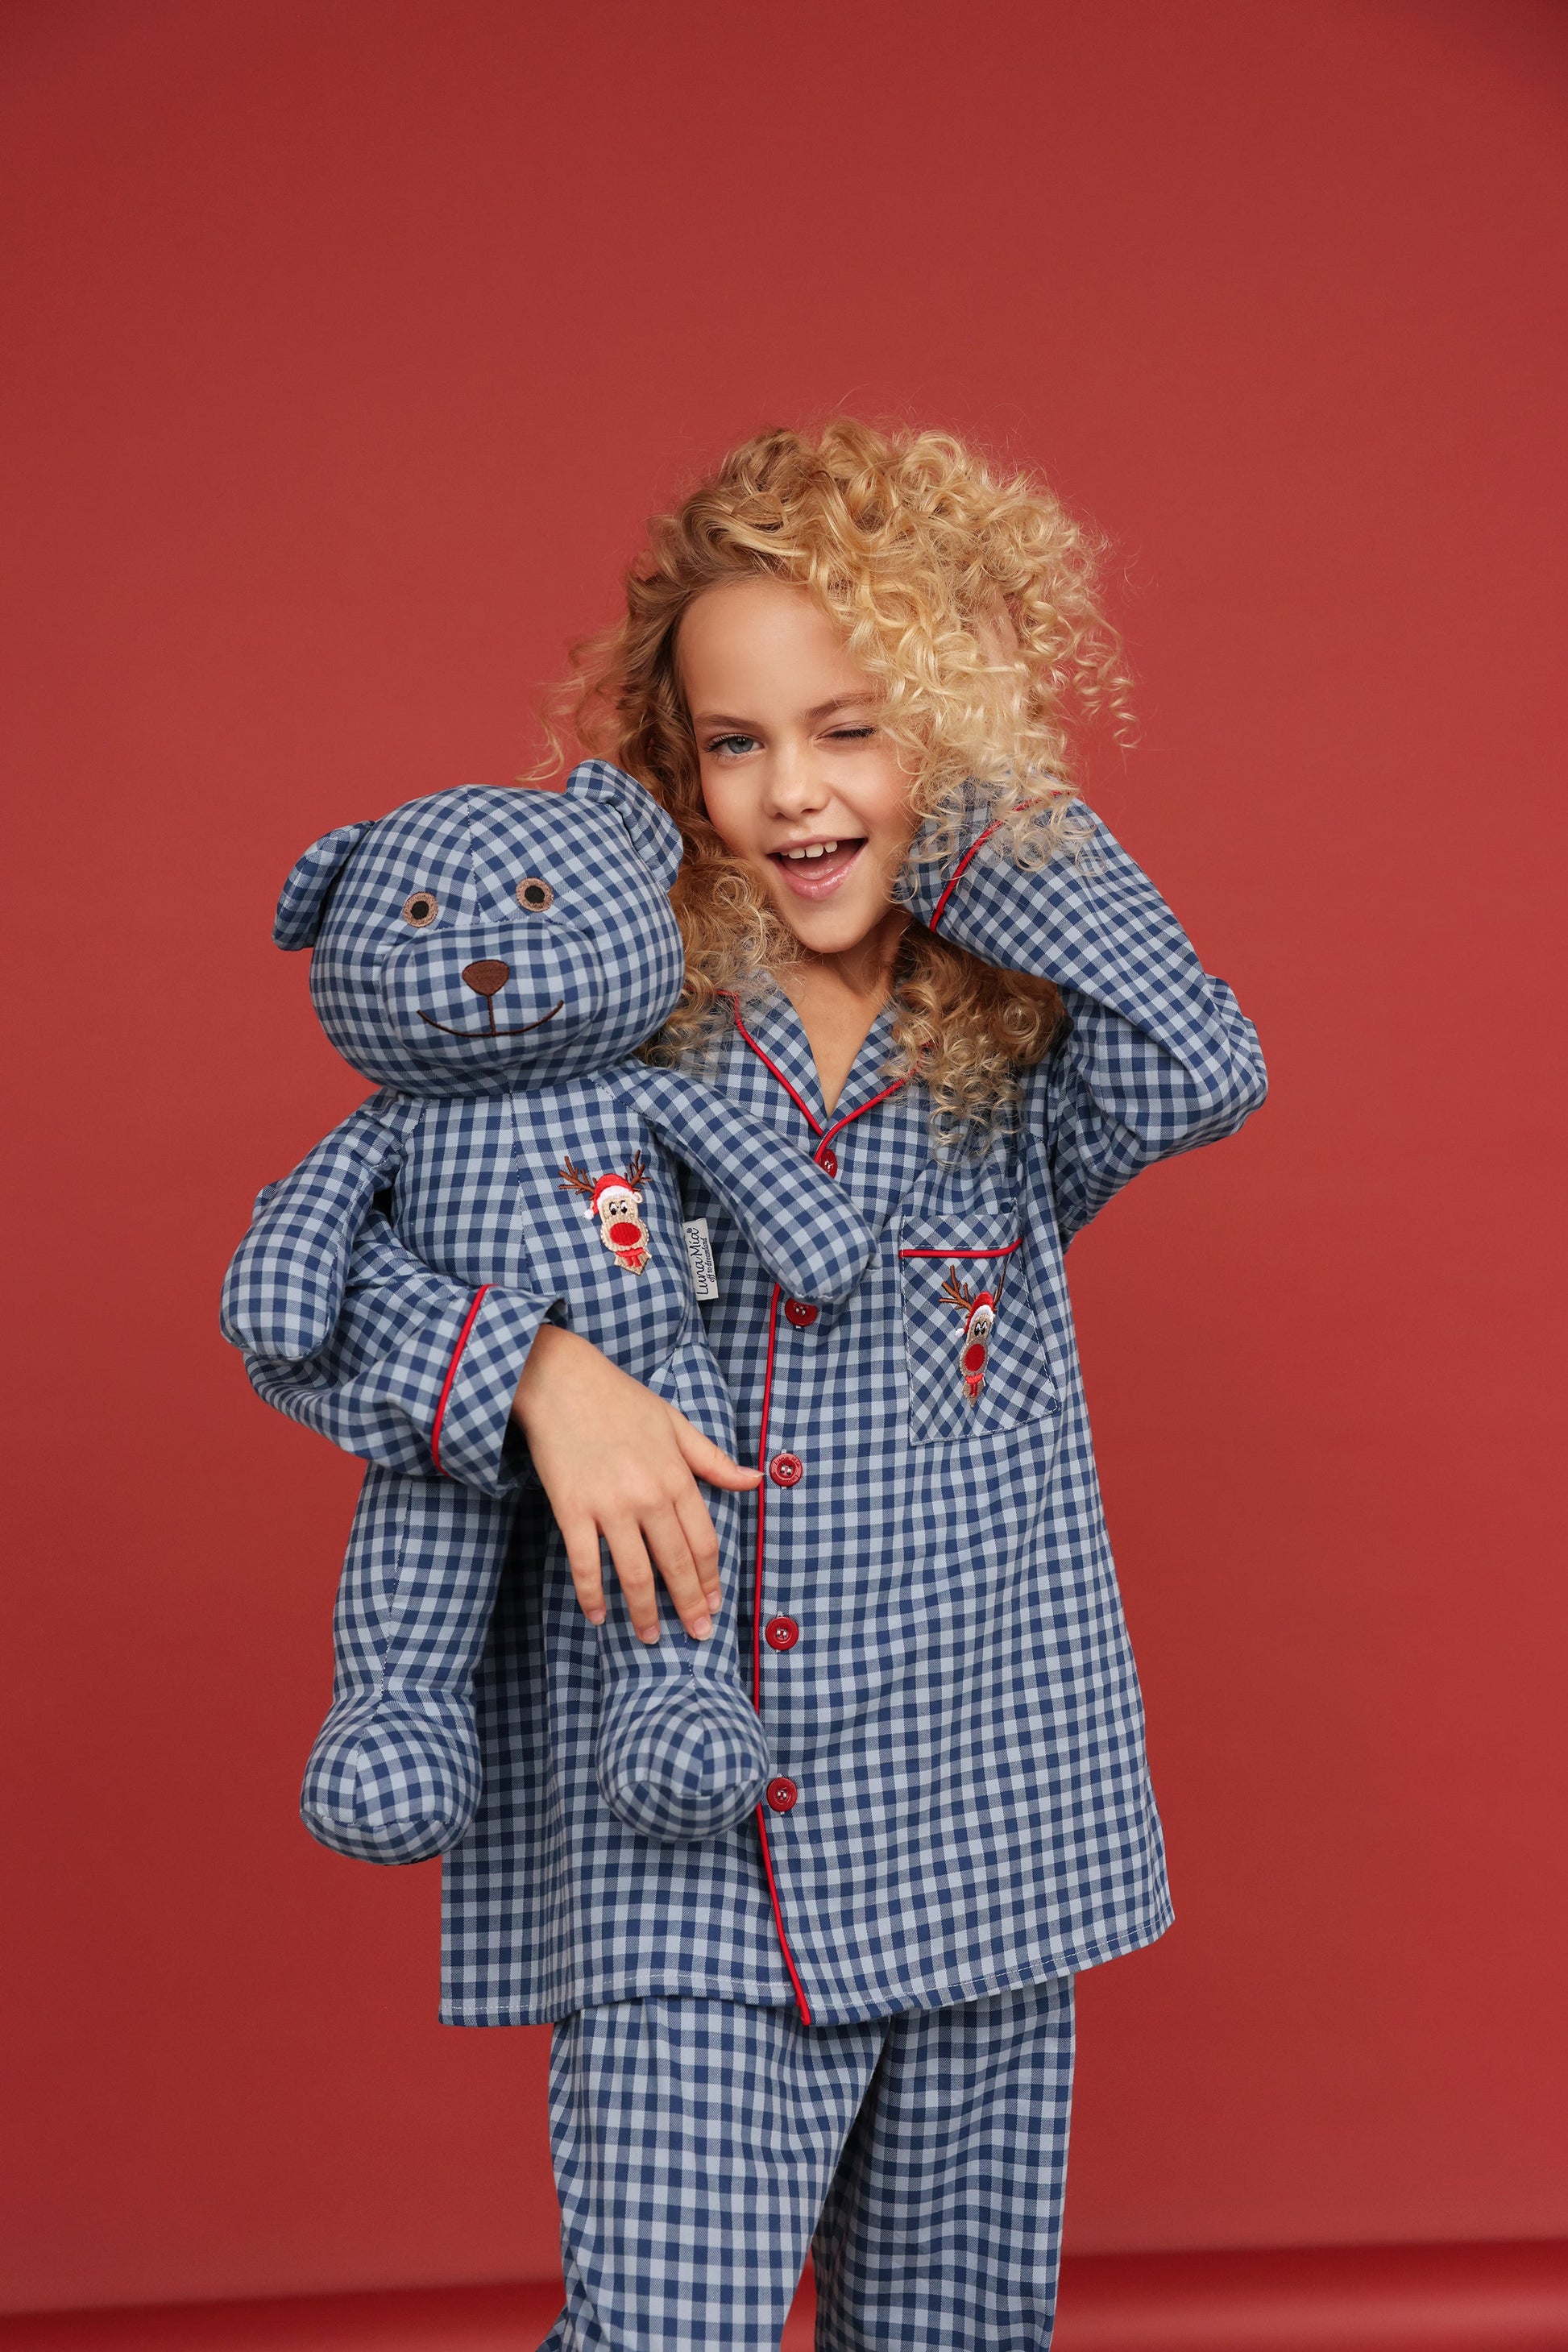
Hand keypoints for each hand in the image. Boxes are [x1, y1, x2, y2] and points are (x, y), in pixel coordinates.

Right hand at [511, 1324, 760, 1642]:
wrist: (561, 1381)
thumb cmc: (620, 1399)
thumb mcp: (675, 1423)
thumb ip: (713, 1459)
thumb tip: (754, 1480)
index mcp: (677, 1477)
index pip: (703, 1541)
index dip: (712, 1577)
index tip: (716, 1603)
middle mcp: (648, 1496)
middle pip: (676, 1564)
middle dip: (690, 1604)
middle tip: (697, 1635)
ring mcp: (609, 1506)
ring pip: (634, 1573)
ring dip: (644, 1612)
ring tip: (651, 1638)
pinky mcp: (572, 1509)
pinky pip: (585, 1563)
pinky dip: (592, 1594)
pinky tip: (598, 1616)